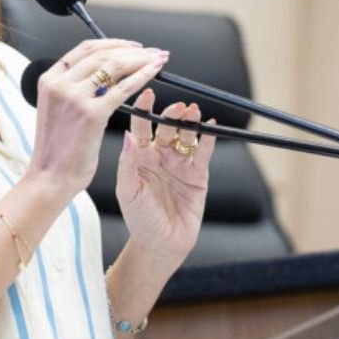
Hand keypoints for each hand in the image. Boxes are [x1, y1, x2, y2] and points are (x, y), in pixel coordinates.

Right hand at [26, 40, 169, 201]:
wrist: (50, 178)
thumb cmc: (56, 150)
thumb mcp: (57, 109)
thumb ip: (73, 88)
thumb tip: (101, 75)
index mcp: (49, 80)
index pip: (85, 49)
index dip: (112, 43)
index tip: (131, 46)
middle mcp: (60, 84)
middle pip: (102, 53)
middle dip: (132, 49)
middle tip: (151, 51)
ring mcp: (75, 97)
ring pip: (115, 65)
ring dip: (141, 59)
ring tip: (158, 59)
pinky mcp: (91, 113)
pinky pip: (124, 88)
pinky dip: (143, 76)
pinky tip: (155, 72)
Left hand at [115, 89, 214, 267]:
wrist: (162, 244)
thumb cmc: (140, 219)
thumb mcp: (128, 191)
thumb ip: (128, 164)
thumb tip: (127, 136)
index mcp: (139, 157)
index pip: (141, 127)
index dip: (144, 110)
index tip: (147, 94)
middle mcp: (159, 156)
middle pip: (166, 127)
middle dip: (171, 114)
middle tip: (178, 106)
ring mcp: (179, 163)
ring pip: (185, 135)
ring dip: (189, 122)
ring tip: (193, 111)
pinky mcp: (198, 174)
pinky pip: (203, 152)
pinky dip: (208, 138)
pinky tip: (211, 125)